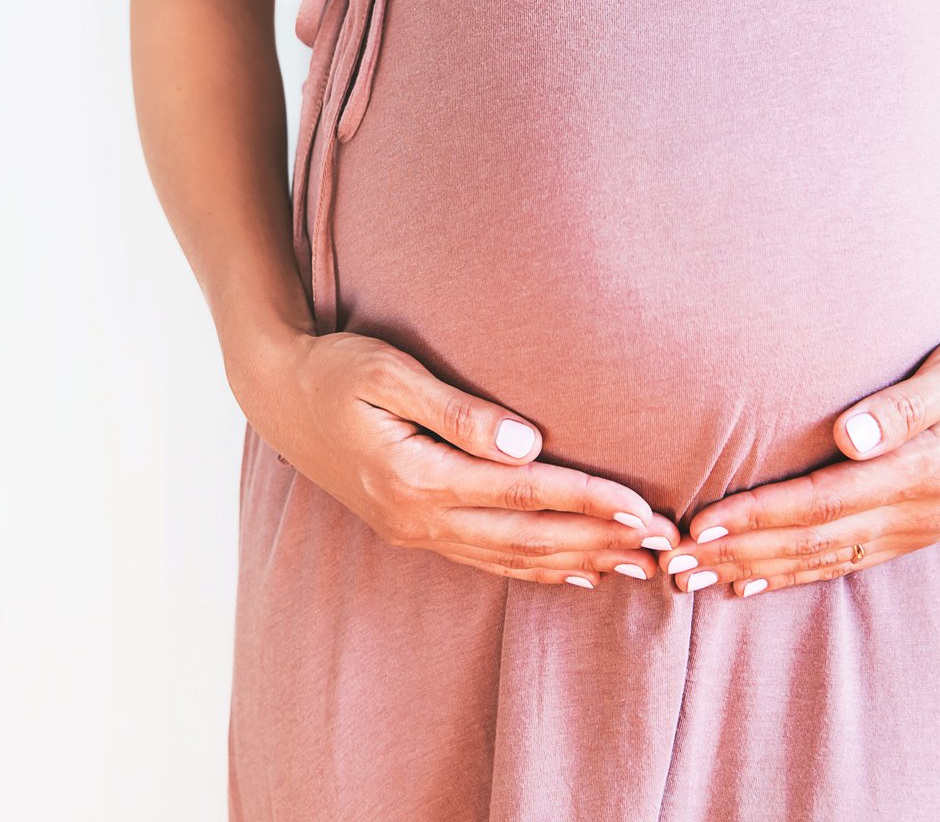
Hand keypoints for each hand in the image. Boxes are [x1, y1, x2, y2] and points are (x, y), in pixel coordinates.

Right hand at [229, 327, 681, 587]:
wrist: (275, 393)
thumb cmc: (335, 368)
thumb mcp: (389, 372)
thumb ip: (458, 410)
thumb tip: (528, 442)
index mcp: (418, 476)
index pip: (524, 493)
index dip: (588, 501)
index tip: (643, 507)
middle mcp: (419, 516)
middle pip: (527, 536)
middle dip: (600, 542)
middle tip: (664, 547)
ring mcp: (414, 530)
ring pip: (511, 557)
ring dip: (578, 562)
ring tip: (636, 566)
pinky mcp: (412, 528)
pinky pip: (485, 559)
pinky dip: (534, 568)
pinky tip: (572, 572)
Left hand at [654, 326, 939, 596]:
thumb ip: (908, 402)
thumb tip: (849, 434)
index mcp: (927, 469)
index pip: (824, 500)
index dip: (759, 516)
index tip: (700, 524)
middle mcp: (919, 510)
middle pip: (812, 542)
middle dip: (737, 555)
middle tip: (671, 565)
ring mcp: (918, 527)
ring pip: (822, 560)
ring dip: (754, 572)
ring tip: (691, 581)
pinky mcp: (915, 530)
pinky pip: (845, 562)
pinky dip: (794, 576)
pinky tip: (750, 584)